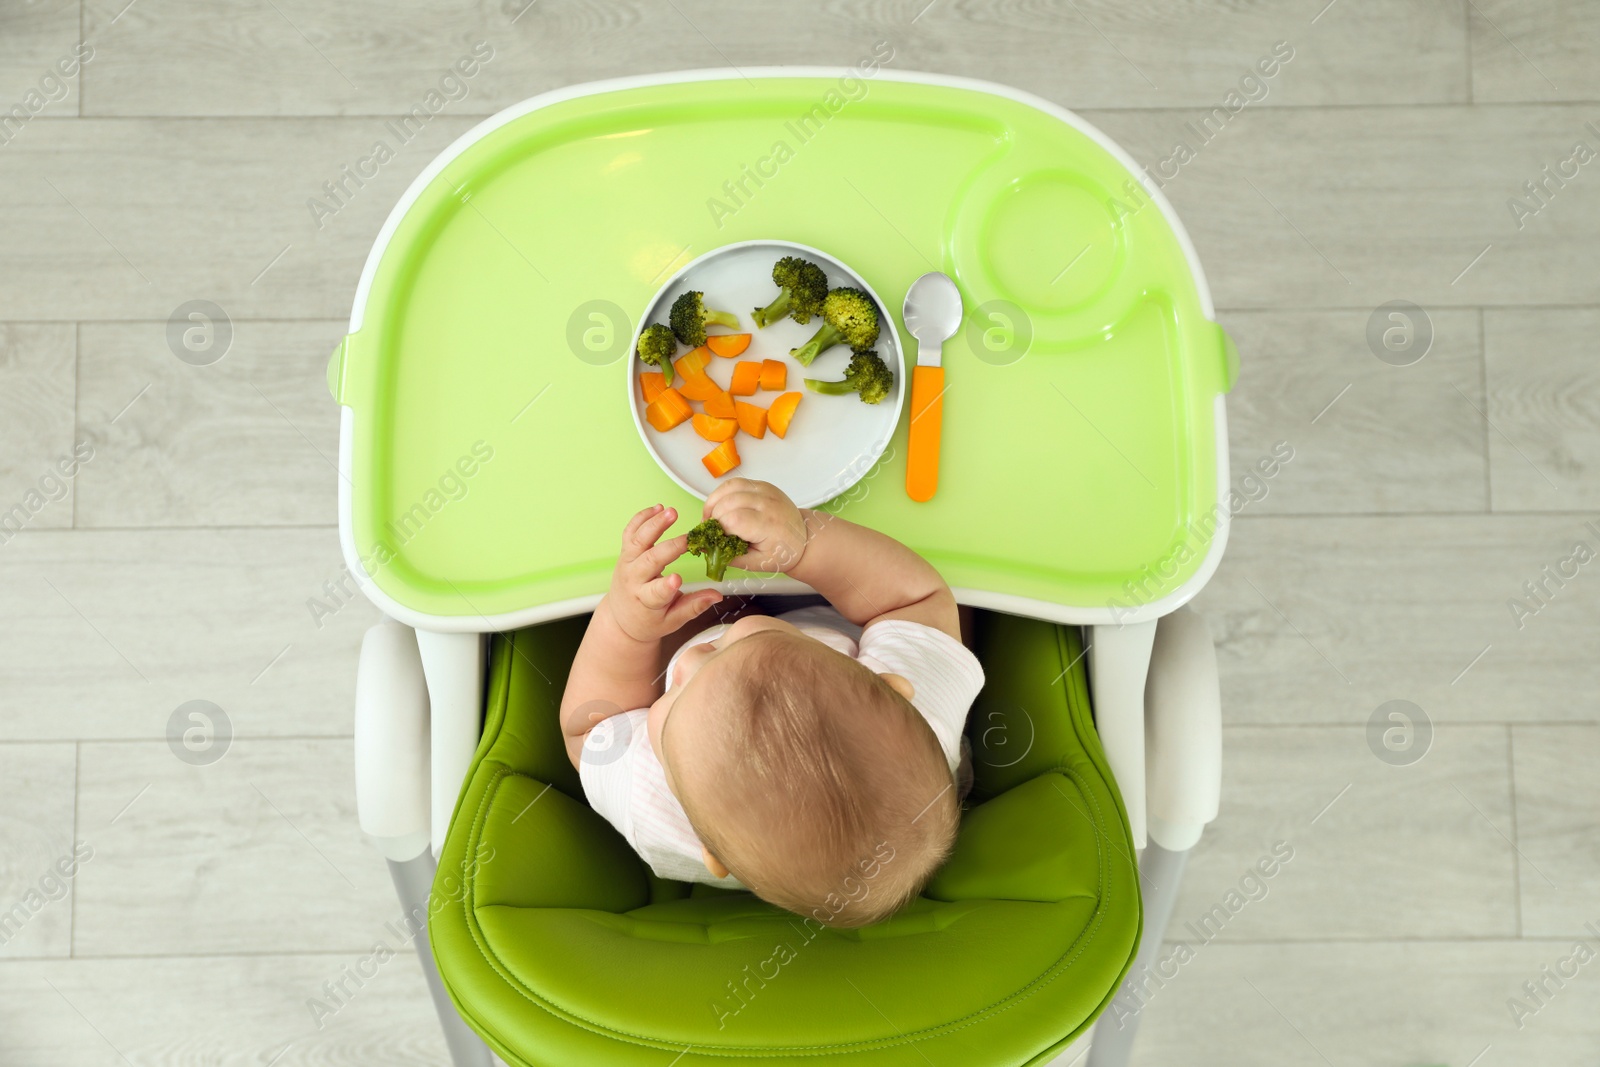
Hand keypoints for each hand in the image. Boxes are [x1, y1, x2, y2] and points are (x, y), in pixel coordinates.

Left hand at [607, 504, 722, 642]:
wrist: (621, 616)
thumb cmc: (647, 620)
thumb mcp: (672, 620)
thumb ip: (694, 607)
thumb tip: (716, 596)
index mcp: (646, 600)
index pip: (656, 593)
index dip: (666, 586)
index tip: (677, 579)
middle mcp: (634, 579)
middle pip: (649, 561)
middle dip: (668, 548)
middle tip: (687, 539)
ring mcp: (627, 562)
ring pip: (638, 540)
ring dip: (654, 524)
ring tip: (671, 512)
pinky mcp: (626, 552)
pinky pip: (630, 531)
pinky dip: (642, 517)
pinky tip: (657, 508)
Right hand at [702, 479, 808, 574]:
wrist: (804, 539)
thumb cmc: (783, 553)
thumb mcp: (757, 563)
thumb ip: (729, 557)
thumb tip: (704, 549)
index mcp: (769, 524)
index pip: (733, 519)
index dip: (718, 530)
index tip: (717, 540)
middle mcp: (768, 503)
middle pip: (727, 502)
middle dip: (714, 518)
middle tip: (713, 532)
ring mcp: (765, 490)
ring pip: (728, 488)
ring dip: (714, 503)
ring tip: (713, 518)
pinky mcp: (762, 485)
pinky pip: (735, 482)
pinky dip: (722, 494)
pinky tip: (721, 507)